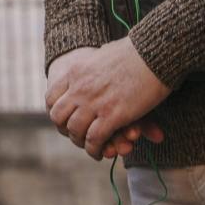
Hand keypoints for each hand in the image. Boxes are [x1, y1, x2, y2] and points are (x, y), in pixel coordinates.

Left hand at [46, 39, 170, 159]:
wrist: (152, 53)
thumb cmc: (134, 53)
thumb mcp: (102, 56)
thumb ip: (94, 65)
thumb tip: (95, 63)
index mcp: (75, 72)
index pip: (52, 97)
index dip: (58, 112)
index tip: (67, 119)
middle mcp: (79, 88)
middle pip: (58, 116)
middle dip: (66, 130)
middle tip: (78, 136)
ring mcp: (94, 102)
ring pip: (75, 130)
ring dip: (81, 142)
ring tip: (91, 147)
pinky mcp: (112, 115)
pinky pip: (95, 138)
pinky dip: (95, 149)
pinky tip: (102, 152)